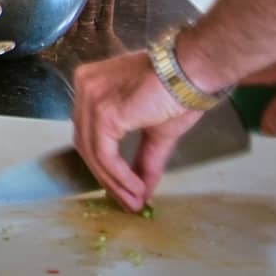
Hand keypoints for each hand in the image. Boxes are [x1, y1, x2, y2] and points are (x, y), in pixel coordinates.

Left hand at [72, 51, 201, 211]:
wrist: (192, 73)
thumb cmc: (177, 93)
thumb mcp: (155, 132)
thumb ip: (144, 160)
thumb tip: (142, 194)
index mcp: (90, 84)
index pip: (88, 132)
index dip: (103, 166)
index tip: (123, 192)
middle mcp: (84, 86)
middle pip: (86, 143)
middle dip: (106, 178)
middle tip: (129, 202)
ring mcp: (90, 97)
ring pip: (93, 152)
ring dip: (114, 183)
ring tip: (135, 201)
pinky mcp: (104, 112)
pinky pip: (105, 155)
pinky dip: (119, 176)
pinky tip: (137, 189)